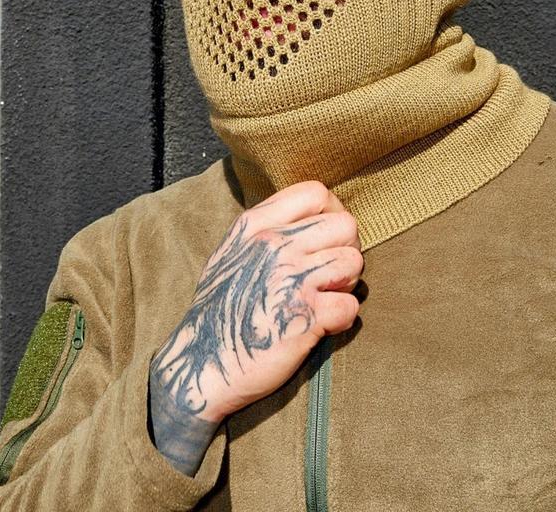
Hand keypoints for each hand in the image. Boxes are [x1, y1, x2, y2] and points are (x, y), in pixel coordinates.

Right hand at [150, 180, 362, 424]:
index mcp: (256, 226)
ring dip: (346, 284)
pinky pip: (350, 306)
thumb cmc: (221, 308)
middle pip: (345, 224)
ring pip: (353, 262)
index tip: (328, 236)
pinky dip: (342, 319)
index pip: (315, 192)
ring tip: (324, 298)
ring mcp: (290, 279)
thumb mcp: (232, 252)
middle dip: (346, 249)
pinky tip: (323, 325)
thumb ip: (268, 228)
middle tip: (331, 273)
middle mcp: (273, 245)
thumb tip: (314, 216)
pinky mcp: (304, 316)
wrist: (202, 364)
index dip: (333, 211)